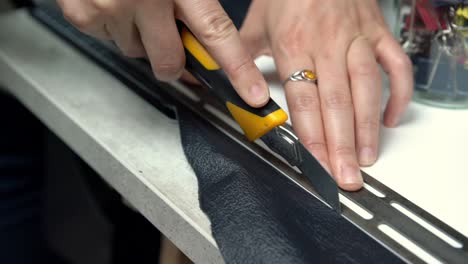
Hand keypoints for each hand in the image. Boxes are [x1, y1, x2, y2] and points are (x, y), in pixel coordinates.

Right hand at [56, 0, 269, 106]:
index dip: (238, 68)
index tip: (253, 93)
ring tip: (135, 4)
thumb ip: (197, 0)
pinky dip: (114, 26)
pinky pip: (108, 40)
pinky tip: (114, 2)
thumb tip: (210, 35)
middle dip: (174, 59)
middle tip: (169, 33)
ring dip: (141, 36)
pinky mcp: (83, 16)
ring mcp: (110, 9)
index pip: (216, 33)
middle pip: (170, 62)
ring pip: (137, 52)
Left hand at [241, 0, 412, 190]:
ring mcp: (357, 37)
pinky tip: (390, 119)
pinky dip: (399, 93)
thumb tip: (231, 87)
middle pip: (337, 102)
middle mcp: (328, 43)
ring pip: (367, 88)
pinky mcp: (378, 31)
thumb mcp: (257, 21)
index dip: (312, 135)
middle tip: (346, 176)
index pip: (304, 99)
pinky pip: (396, 65)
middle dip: (342, 144)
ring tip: (365, 158)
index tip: (317, 163)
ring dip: (368, 127)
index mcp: (294, 43)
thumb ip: (244, 57)